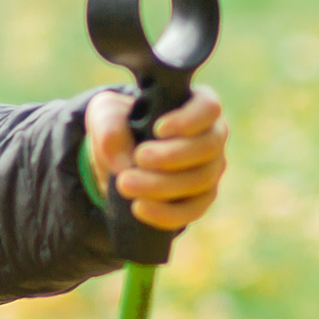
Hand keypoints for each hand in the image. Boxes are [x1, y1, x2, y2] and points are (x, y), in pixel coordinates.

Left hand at [86, 85, 227, 230]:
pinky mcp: (200, 200)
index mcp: (197, 106)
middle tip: (138, 158)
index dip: (189, 120)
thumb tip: (125, 162)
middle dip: (172, 155)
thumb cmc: (121, 125)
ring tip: (125, 183)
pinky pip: (193, 210)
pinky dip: (166, 212)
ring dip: (162, 185)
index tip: (158, 129)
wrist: (119, 160)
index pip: (209, 108)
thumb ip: (110, 126)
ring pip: (201, 180)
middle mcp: (212, 137)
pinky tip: (139, 207)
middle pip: (208, 147)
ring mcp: (211, 170)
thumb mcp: (106, 115)